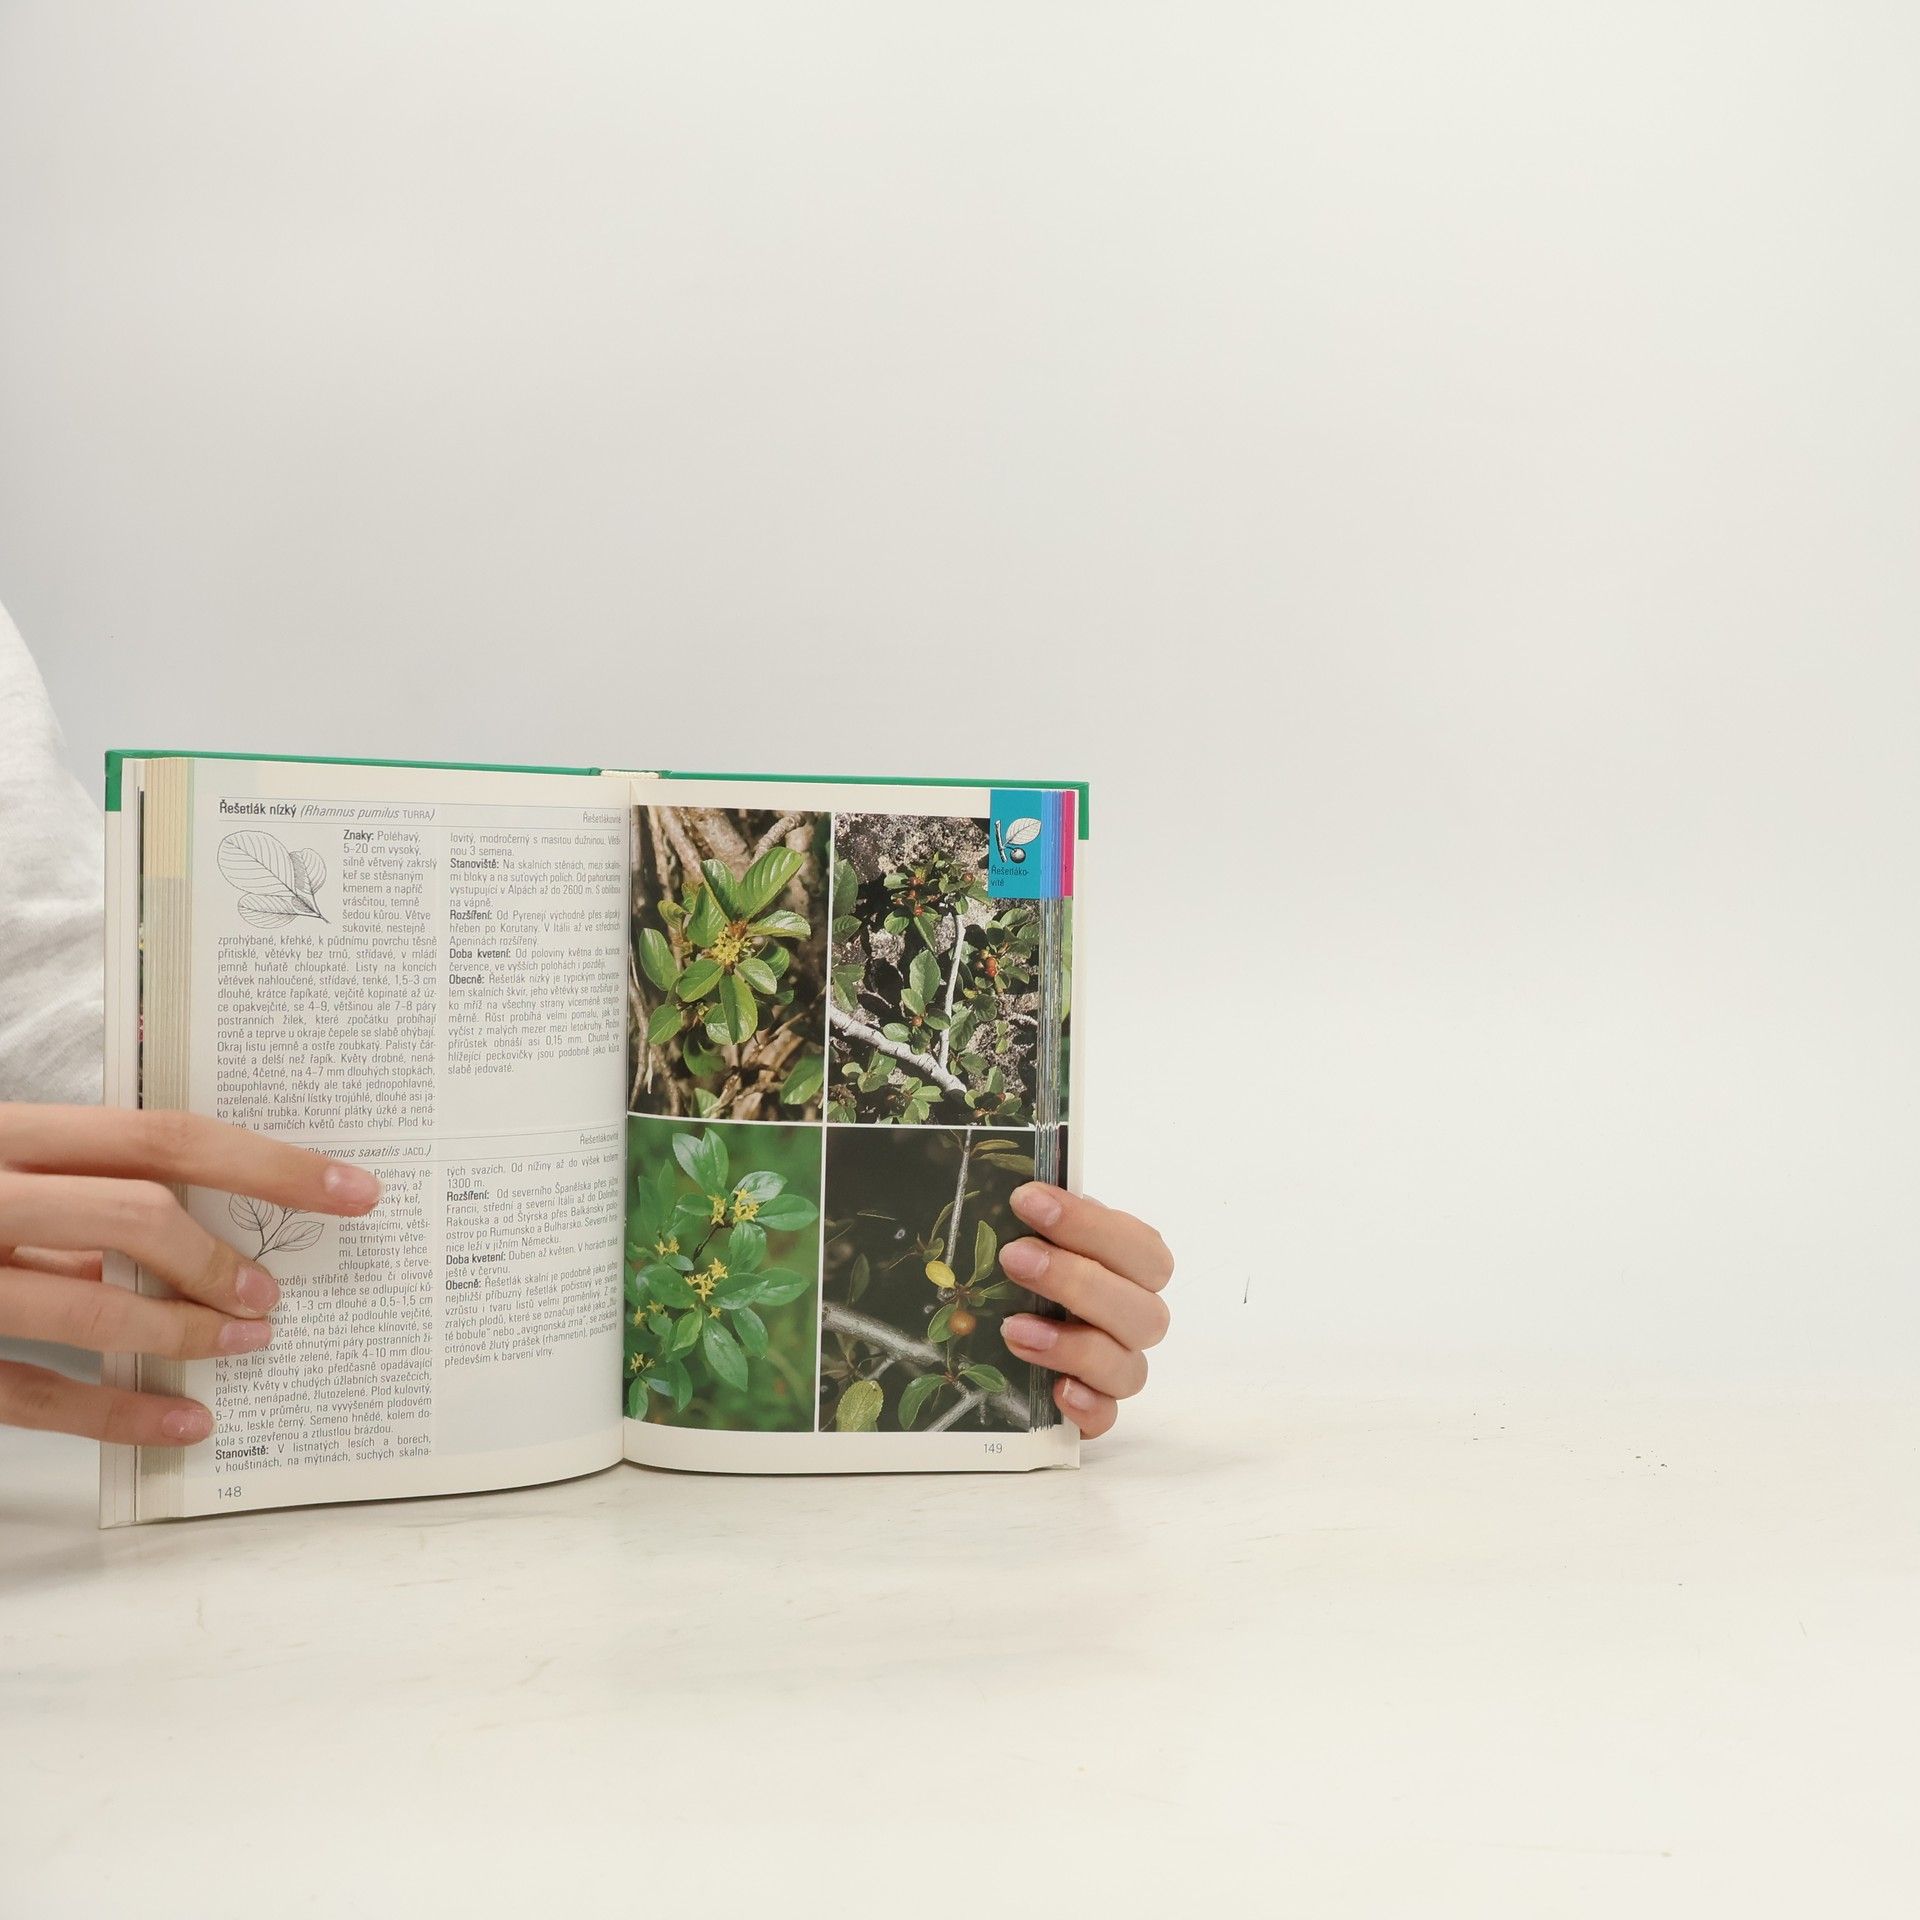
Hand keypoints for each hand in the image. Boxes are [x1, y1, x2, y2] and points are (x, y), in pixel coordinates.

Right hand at [0, 1106, 380, 1445]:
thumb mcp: (7, 1180)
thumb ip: (84, 1198)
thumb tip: (209, 1231)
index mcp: (11, 1138)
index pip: (163, 1139)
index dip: (268, 1166)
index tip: (351, 1192)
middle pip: (135, 1215)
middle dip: (218, 1259)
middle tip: (271, 1294)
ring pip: (93, 1308)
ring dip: (186, 1331)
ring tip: (249, 1341)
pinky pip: (41, 1395)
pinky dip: (120, 1414)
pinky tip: (187, 1420)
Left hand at [995, 1184, 1172, 1438]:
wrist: (1017, 1320)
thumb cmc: (1038, 1258)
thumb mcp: (1038, 1228)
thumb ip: (1039, 1214)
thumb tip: (1012, 1185)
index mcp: (1133, 1265)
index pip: (1138, 1247)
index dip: (1088, 1224)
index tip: (1026, 1199)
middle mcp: (1136, 1317)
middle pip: (1143, 1311)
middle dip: (1076, 1282)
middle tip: (1015, 1259)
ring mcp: (1119, 1365)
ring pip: (1129, 1368)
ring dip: (1073, 1346)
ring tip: (1013, 1329)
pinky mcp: (1096, 1408)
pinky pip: (1107, 1418)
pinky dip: (1087, 1407)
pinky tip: (1056, 1391)